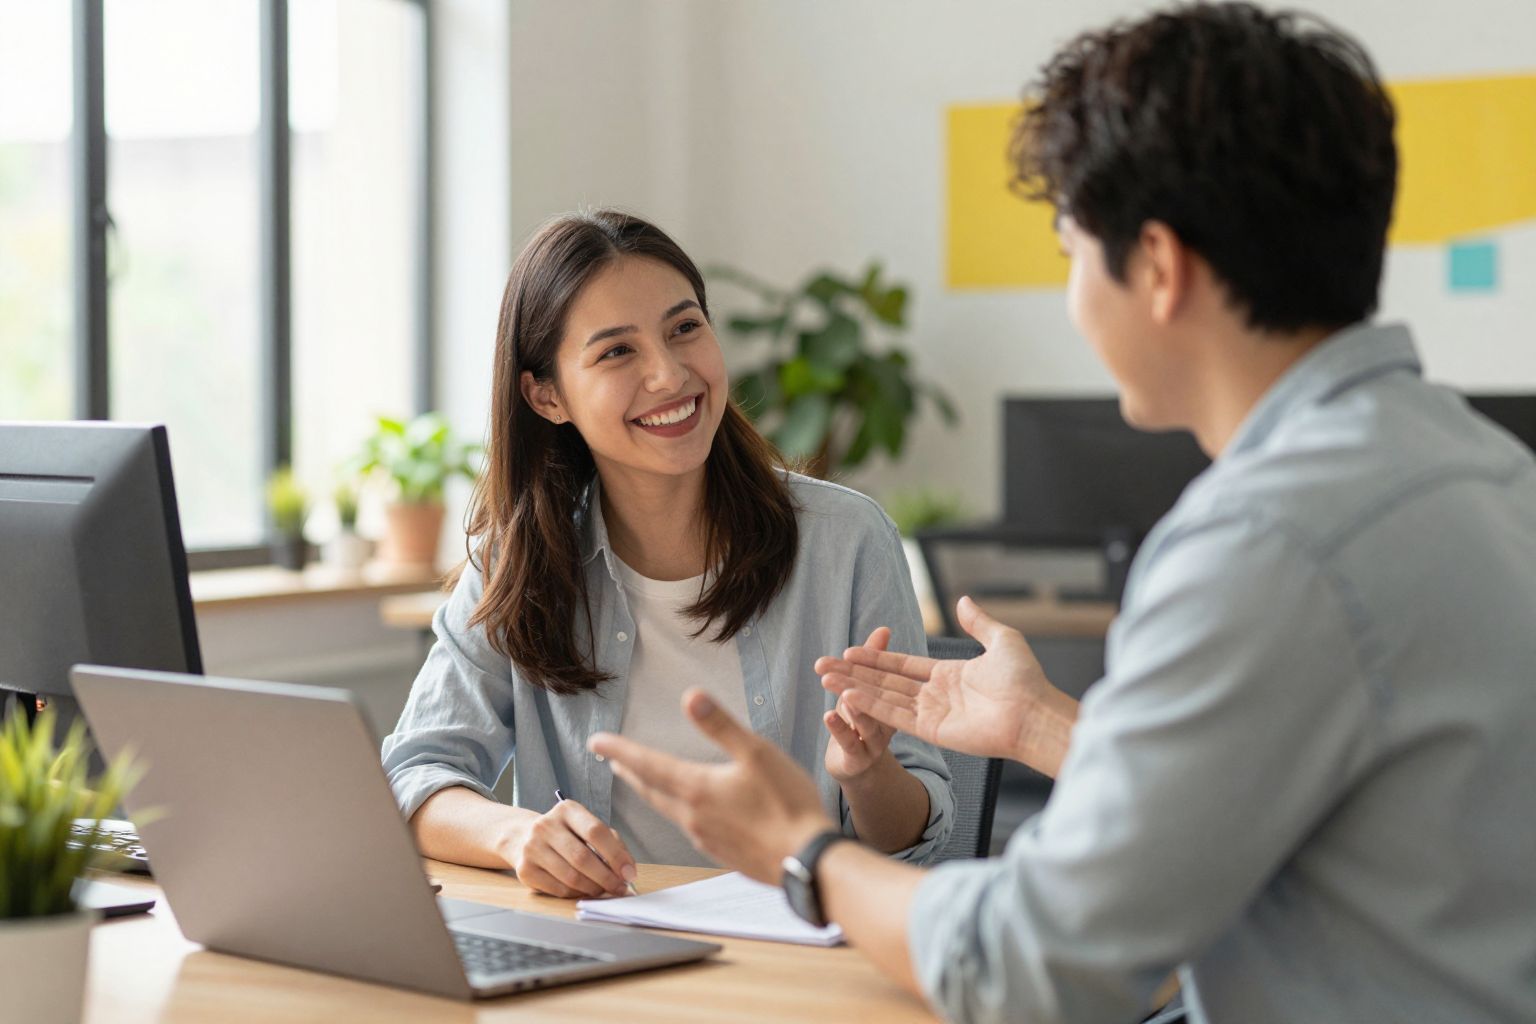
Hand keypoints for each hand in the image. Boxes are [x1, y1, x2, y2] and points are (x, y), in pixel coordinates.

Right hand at [503, 799, 636, 898]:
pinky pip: (559, 889)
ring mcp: (532, 848)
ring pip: (571, 877)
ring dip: (593, 888)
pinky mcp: (525, 870)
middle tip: (620, 888)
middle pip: (582, 858)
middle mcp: (546, 826)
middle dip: (606, 877)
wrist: (522, 837)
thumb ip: (610, 842)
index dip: (616, 855)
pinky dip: (576, 894)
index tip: (629, 872)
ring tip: (603, 889)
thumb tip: (627, 870)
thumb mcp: (586, 827)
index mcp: (567, 810)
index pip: (596, 832)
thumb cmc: (565, 834)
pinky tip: (583, 890)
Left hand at [589, 690, 835, 883]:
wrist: (807, 862)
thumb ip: (720, 726)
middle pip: (652, 790)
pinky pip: (690, 828)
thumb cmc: (787, 804)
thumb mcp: (756, 754)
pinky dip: (678, 812)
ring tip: (645, 782)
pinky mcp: (723, 853)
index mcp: (697, 789)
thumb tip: (690, 697)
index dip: (620, 750)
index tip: (595, 741)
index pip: (648, 764)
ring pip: (669, 810)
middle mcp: (693, 817)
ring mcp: (706, 839)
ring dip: (652, 792)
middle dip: (631, 772)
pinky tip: (689, 814)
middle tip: (612, 761)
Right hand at [817, 596, 1078, 776]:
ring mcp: (932, 714)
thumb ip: (978, 623)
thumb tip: (964, 600)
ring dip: (855, 689)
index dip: (875, 659)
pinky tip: (849, 697)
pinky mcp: (933, 731)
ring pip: (885, 698)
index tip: (849, 651)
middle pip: (886, 682)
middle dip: (855, 673)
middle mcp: (935, 695)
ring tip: (827, 679)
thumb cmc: (1026, 680)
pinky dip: (872, 707)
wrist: (1035, 713)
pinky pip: (896, 716)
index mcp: (948, 675)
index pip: (902, 665)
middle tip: (823, 666)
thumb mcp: (1001, 641)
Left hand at [823, 627, 899, 783]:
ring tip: (845, 694)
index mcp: (896, 706)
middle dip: (862, 679)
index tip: (850, 648)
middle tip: (845, 660)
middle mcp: (890, 724)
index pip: (887, 681)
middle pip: (880, 700)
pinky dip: (840, 730)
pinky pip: (851, 745)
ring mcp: (875, 744)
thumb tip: (884, 629)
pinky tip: (828, 715)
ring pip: (869, 725)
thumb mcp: (863, 690)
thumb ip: (873, 660)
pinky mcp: (858, 761)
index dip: (872, 663)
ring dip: (858, 708)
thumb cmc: (859, 722)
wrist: (857, 769)